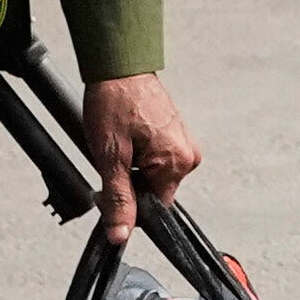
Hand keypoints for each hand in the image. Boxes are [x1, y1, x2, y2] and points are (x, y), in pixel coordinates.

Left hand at [83, 65, 206, 238]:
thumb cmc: (115, 101)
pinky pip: (155, 156)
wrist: (117, 65)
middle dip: (130, 180)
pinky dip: (137, 151)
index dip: (131, 202)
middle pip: (154, 190)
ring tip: (119, 139)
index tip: (114, 182)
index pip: (156, 207)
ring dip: (132, 165)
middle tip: (114, 154)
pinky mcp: (173, 132)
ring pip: (152, 173)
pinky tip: (126, 133)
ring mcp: (182, 141)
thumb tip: (121, 234)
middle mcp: (188, 154)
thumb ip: (118, 199)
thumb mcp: (111, 158)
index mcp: (178, 163)